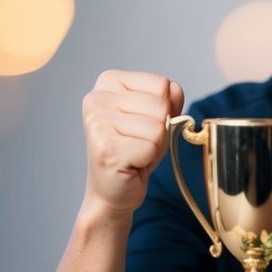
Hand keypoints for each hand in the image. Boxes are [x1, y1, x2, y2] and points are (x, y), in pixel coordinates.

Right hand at [81, 70, 184, 217]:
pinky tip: (131, 164)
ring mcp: (98, 123)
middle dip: (160, 130)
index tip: (143, 124)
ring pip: (158, 128)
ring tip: (135, 153)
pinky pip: (151, 147)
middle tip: (140, 143)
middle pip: (161, 106)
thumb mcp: (156, 117)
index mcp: (108, 81)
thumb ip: (168, 99)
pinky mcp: (106, 148)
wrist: (113, 189)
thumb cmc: (135, 150)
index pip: (161, 84)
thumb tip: (174, 88)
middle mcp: (97, 98)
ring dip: (155, 146)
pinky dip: (148, 160)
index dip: (163, 109)